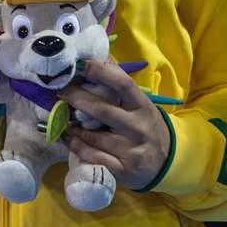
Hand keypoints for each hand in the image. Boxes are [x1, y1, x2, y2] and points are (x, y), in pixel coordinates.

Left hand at [59, 58, 172, 190]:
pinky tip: (67, 137)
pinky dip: (75, 146)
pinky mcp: (122, 169)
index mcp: (142, 106)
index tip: (80, 64)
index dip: (101, 72)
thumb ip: (119, 86)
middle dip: (77, 98)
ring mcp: (131, 150)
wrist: (166, 162)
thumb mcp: (139, 105)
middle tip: (59, 91)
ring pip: (92, 136)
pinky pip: (92, 156)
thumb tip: (96, 57)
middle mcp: (138, 127)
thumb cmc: (145, 126)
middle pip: (102, 110)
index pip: (123, 84)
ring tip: (60, 117)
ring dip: (71, 126)